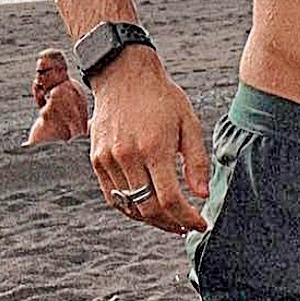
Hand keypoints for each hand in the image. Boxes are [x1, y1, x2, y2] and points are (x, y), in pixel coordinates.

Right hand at [89, 46, 209, 234]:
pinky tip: (147, 207)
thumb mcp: (189, 123)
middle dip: (171, 223)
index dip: (187, 218)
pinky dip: (131, 208)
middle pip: (149, 208)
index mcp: (154, 148)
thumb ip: (197, 161)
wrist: (124, 75)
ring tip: (170, 219)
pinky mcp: (97, 159)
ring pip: (130, 206)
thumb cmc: (162, 98)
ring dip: (152, 219)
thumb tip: (202, 195)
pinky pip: (113, 196)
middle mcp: (128, 156)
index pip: (170, 199)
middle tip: (187, 225)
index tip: (201, 224)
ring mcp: (108, 159)